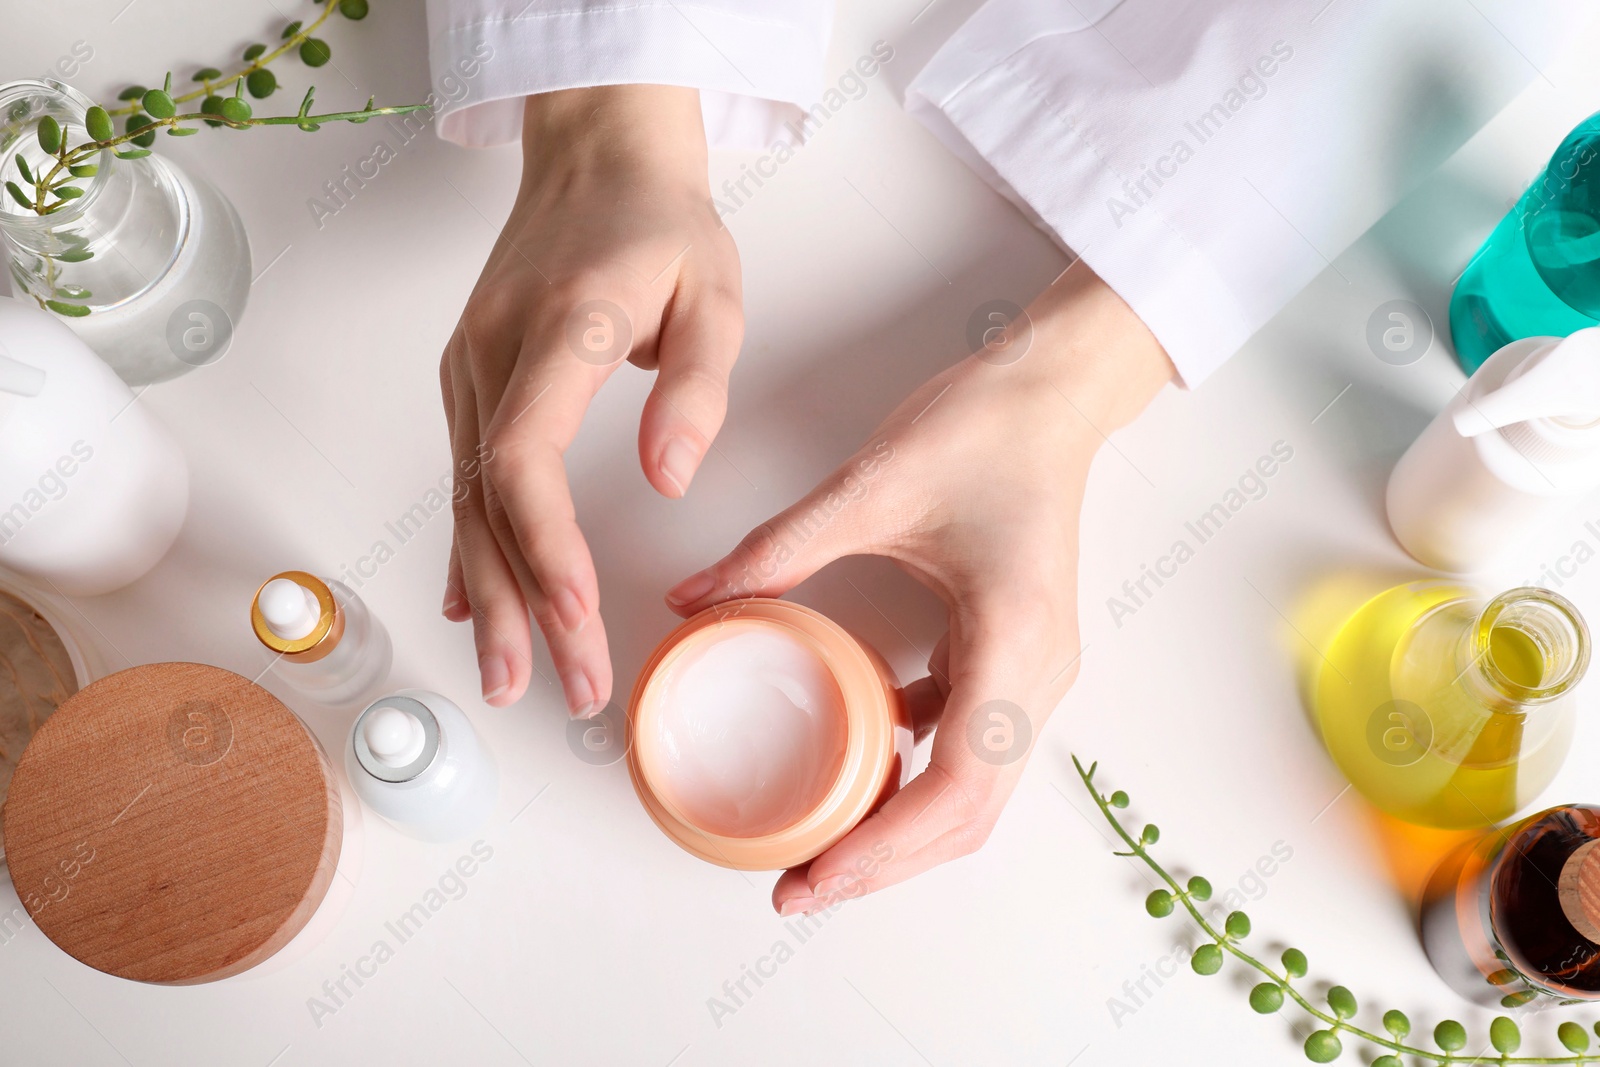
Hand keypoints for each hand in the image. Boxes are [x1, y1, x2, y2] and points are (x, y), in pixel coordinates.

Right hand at [441, 86, 741, 713]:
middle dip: (521, 607)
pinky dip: (470, 547)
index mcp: (561, 332)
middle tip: (560, 688)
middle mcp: (496, 356)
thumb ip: (697, 387)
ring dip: (489, 596)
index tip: (575, 618)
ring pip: (468, 502)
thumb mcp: (715, 290)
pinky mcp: (473, 379)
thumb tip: (669, 480)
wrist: (594, 154)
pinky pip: (464, 477)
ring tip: (509, 678)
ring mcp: (472, 368)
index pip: (528, 461)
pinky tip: (470, 603)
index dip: (545, 548)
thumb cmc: (660, 221)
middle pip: (489, 504)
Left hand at [664, 265, 1173, 910]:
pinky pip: (969, 743)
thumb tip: (693, 600)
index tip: (815, 873)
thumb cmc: (987, 429)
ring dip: (900, 829)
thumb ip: (779, 548)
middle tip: (797, 887)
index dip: (885, 846)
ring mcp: (1032, 672)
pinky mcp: (1013, 657)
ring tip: (820, 848)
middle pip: (969, 814)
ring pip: (974, 791)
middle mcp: (1037, 675)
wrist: (1054, 393)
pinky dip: (914, 776)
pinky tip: (856, 767)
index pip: (957, 786)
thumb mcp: (872, 485)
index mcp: (1012, 641)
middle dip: (884, 863)